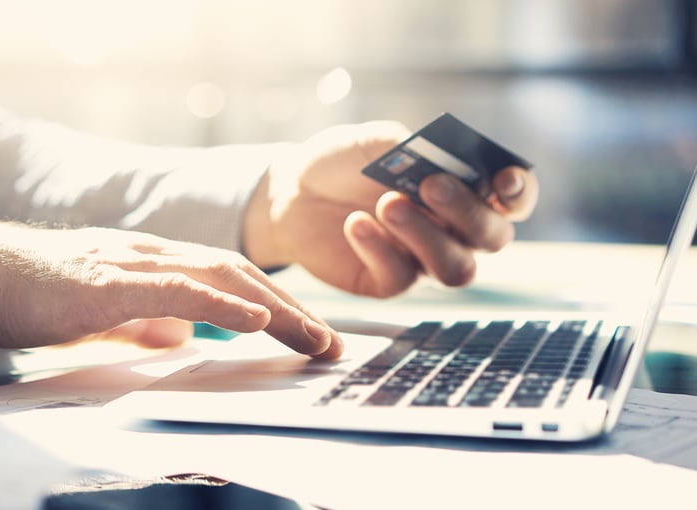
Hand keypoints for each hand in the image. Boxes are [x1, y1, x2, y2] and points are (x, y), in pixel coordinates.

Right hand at [0, 217, 342, 358]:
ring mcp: (133, 263)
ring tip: (312, 337)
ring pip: (220, 278)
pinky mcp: (109, 282)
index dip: (274, 304)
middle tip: (330, 342)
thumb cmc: (32, 293)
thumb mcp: (104, 313)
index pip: (228, 279)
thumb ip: (144, 322)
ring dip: (273, 309)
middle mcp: (152, 254)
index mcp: (152, 262)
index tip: (306, 333)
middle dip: (292, 310)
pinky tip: (255, 320)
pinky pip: (176, 290)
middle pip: (239, 276)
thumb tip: (181, 338)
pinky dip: (221, 304)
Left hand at [243, 121, 538, 296]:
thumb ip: (413, 149)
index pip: (513, 199)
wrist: (292, 191)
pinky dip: (380, 248)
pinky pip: (401, 278)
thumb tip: (442, 160)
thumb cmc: (343, 162)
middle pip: (492, 238)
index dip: (519, 193)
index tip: (503, 180)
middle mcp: (454, 230)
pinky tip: (355, 223)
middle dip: (467, 211)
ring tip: (388, 204)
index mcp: (464, 189)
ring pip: (455, 268)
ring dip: (427, 236)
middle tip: (430, 185)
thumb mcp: (375, 142)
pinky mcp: (388, 282)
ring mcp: (424, 259)